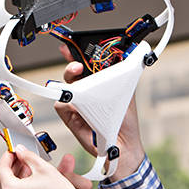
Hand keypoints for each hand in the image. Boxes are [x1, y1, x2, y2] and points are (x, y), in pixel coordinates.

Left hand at [0, 146, 98, 188]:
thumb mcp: (43, 168)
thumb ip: (27, 156)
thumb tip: (20, 150)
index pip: (2, 168)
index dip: (8, 156)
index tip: (14, 151)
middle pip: (5, 180)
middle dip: (13, 167)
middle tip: (22, 157)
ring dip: (17, 179)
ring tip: (30, 169)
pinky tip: (33, 184)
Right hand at [55, 44, 144, 180]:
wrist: (122, 144)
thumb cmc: (125, 120)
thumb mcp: (126, 93)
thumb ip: (122, 75)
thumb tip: (123, 57)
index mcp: (98, 83)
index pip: (85, 64)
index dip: (79, 53)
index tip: (75, 44)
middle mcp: (85, 92)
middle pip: (72, 73)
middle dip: (72, 65)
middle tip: (78, 65)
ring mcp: (76, 104)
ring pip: (63, 86)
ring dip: (70, 83)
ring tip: (79, 83)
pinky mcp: (69, 116)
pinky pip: (61, 105)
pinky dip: (69, 103)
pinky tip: (79, 106)